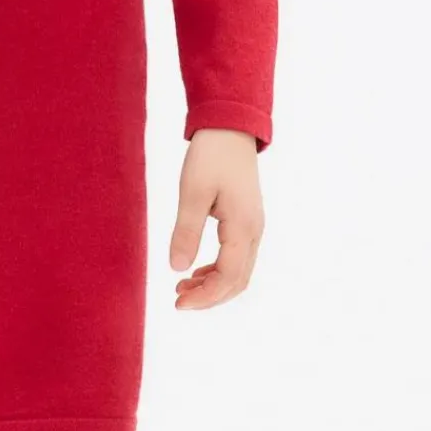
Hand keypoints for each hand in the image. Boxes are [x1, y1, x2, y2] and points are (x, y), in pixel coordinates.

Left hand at [168, 128, 264, 308]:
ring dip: (214, 286)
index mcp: (243, 227)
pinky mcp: (246, 220)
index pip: (227, 277)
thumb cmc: (211, 156)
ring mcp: (253, 227)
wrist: (229, 128)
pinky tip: (196, 270)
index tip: (178, 303)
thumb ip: (186, 231)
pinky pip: (237, 257)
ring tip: (183, 288)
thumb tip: (177, 269)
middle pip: (237, 281)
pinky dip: (218, 270)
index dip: (204, 297)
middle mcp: (254, 232)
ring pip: (239, 272)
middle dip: (209, 297)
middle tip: (178, 301)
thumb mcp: (192, 192)